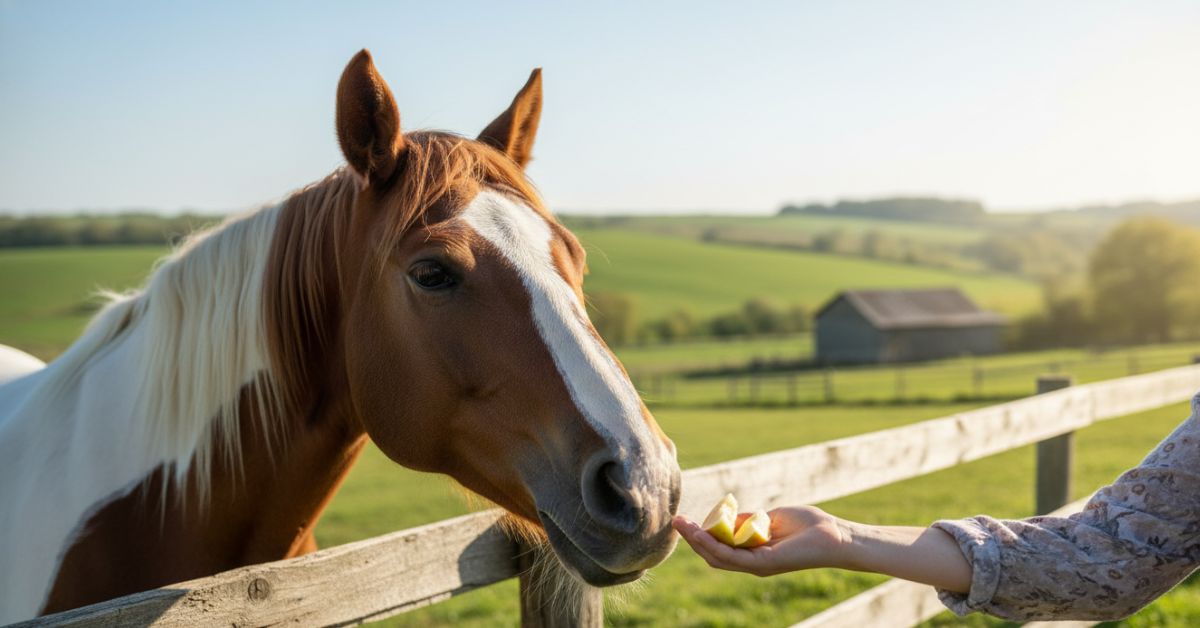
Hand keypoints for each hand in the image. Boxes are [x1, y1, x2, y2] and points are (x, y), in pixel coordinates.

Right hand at [672, 505, 849, 576]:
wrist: (834, 535)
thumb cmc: (809, 525)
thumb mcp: (770, 518)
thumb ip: (749, 520)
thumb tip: (727, 517)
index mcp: (754, 553)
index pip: (720, 548)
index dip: (701, 536)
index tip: (686, 521)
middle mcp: (752, 564)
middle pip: (713, 555)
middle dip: (692, 539)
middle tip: (676, 521)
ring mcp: (756, 566)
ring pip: (717, 557)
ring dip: (696, 541)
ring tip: (681, 525)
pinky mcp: (763, 564)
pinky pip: (732, 556)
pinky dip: (714, 545)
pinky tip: (701, 533)